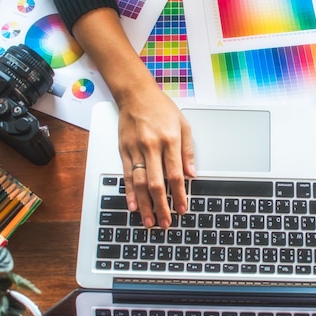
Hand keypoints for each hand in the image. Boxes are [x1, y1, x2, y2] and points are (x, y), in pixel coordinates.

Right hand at [117, 85, 195, 228]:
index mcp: (169, 140)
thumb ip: (188, 151)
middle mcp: (151, 146)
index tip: (182, 209)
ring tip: (149, 221)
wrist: (135, 93)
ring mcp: (135, 149)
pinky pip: (127, 175)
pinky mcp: (124, 150)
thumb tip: (191, 174)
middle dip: (161, 206)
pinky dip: (130, 192)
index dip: (179, 194)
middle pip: (157, 183)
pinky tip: (133, 205)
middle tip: (165, 223)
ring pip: (140, 183)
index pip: (175, 174)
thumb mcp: (183, 125)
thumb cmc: (161, 108)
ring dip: (145, 205)